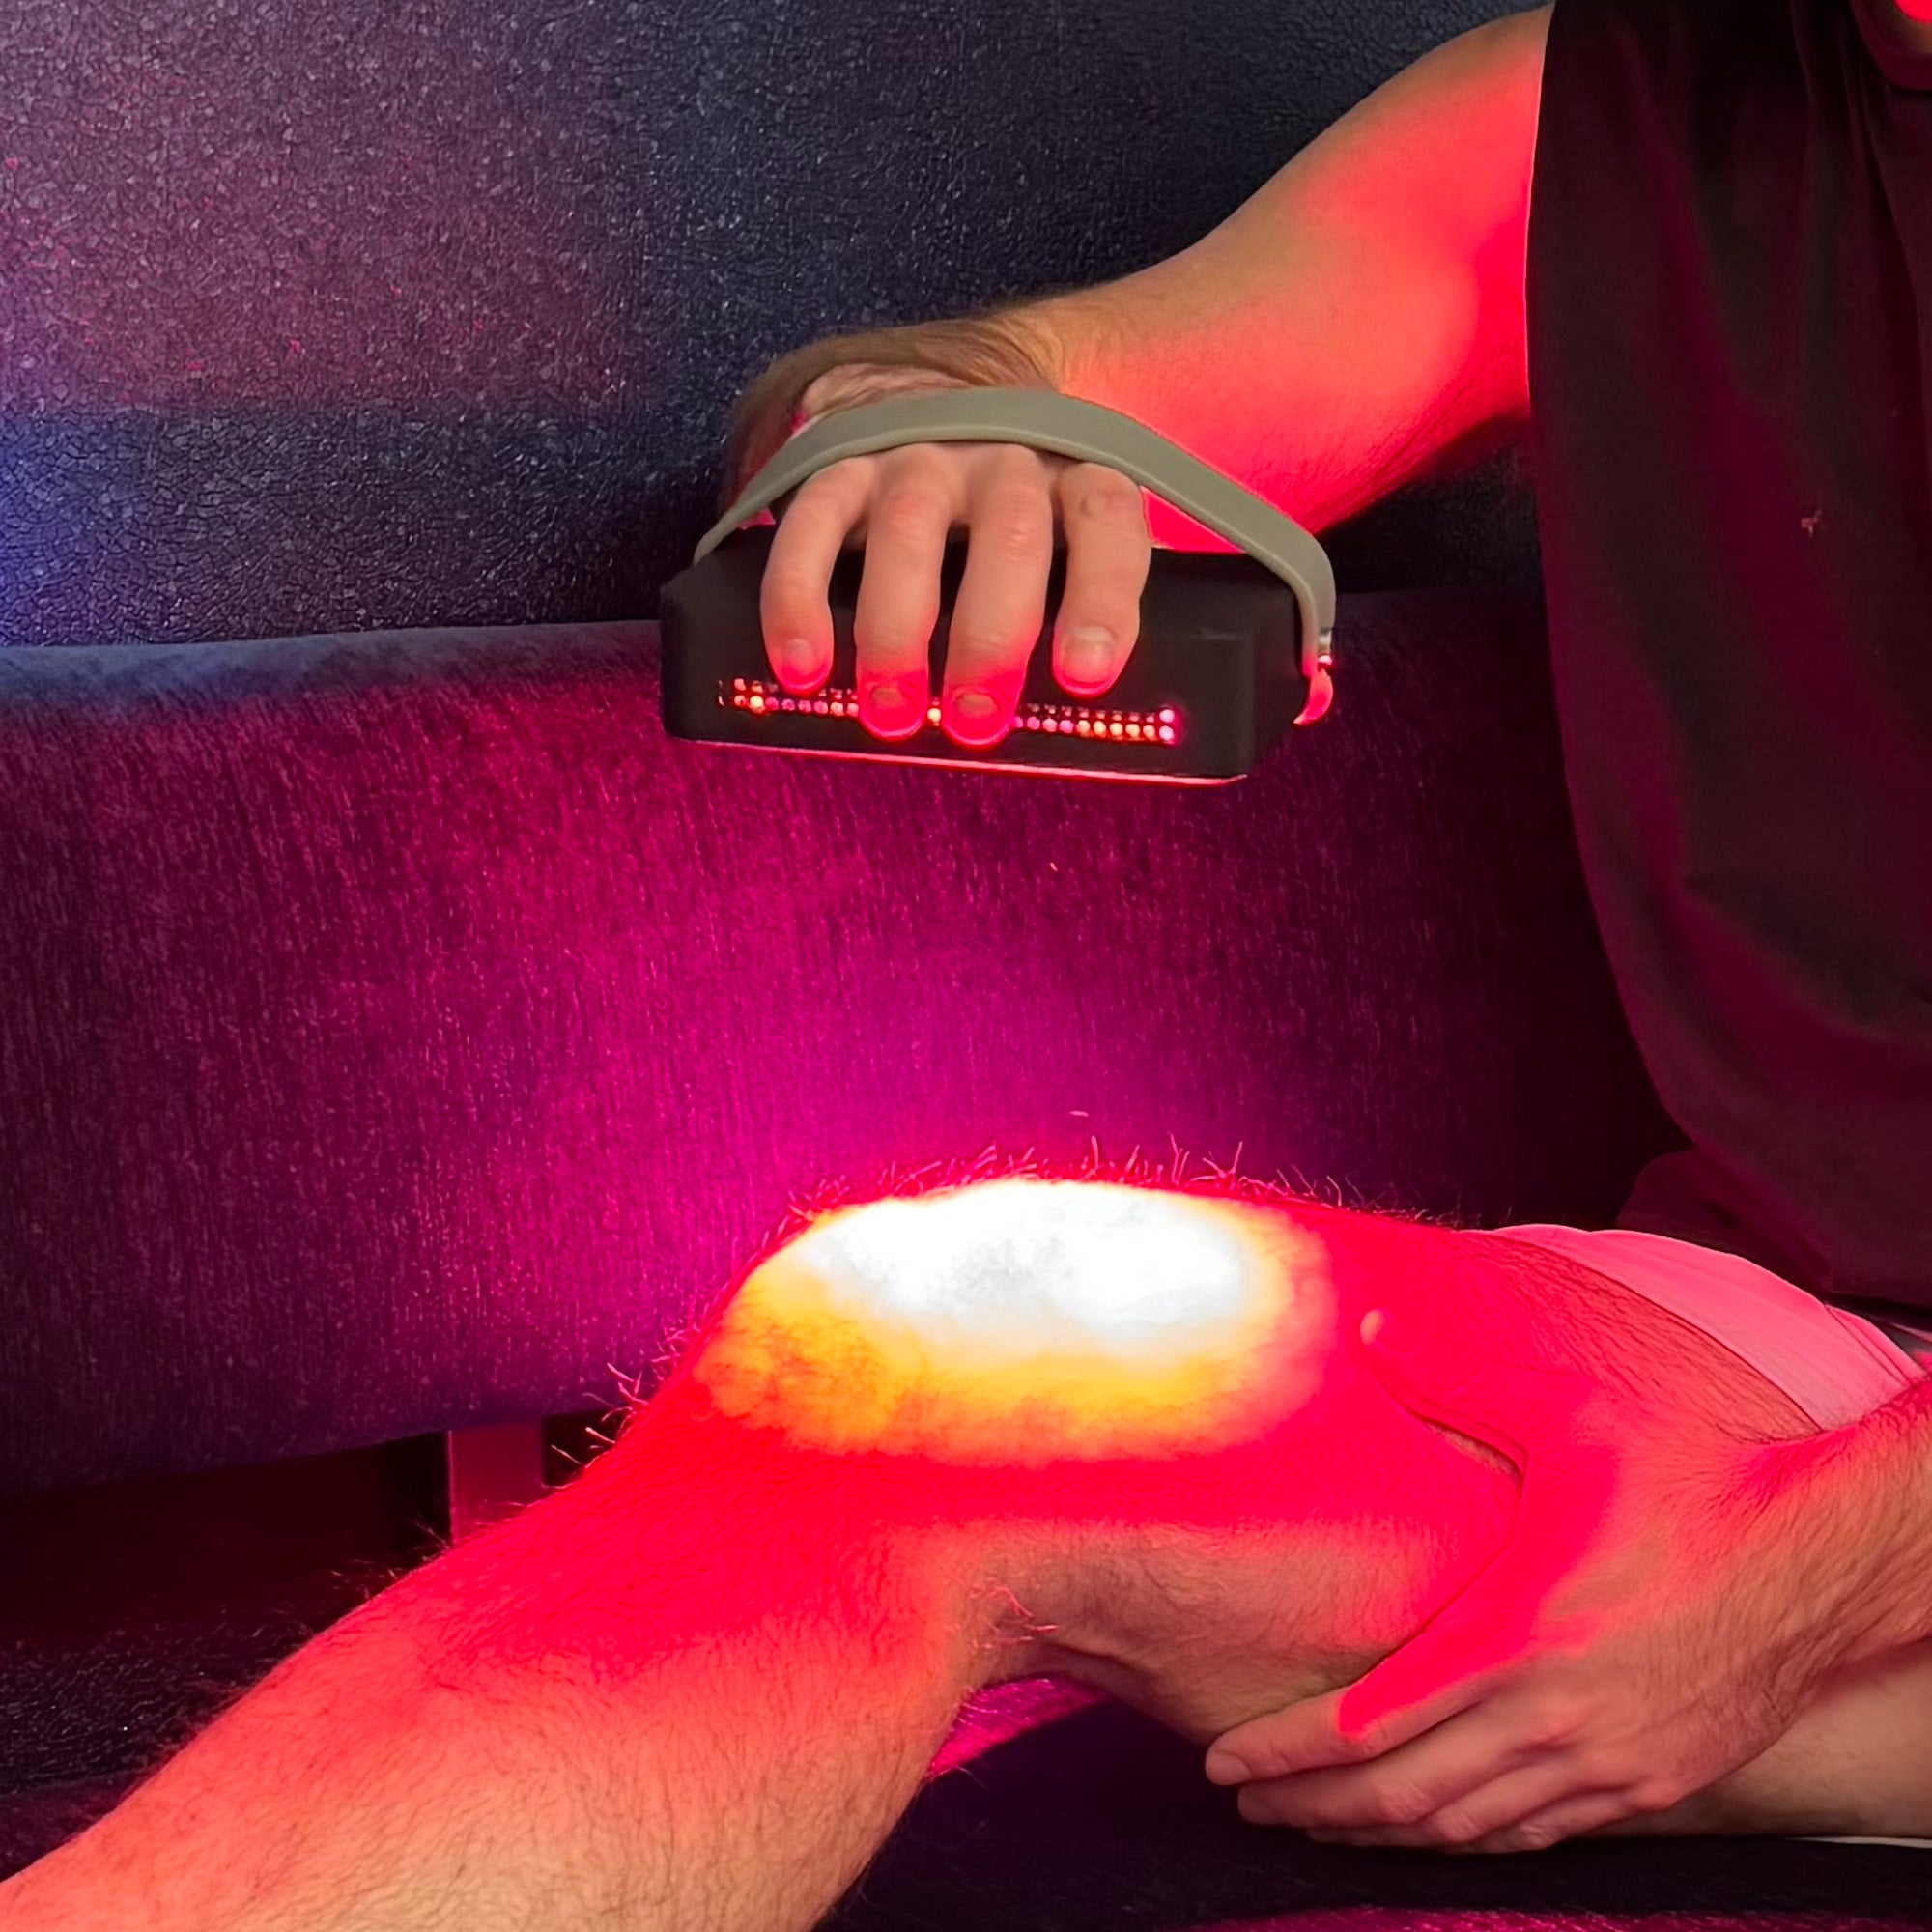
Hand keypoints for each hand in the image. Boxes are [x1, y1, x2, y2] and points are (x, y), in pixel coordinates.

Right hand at [758, 369, 1150, 747]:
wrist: (916, 397)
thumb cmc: (1005, 527)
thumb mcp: (1055, 554)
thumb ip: (1061, 619)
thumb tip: (1059, 729)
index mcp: (1074, 483)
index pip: (1108, 525)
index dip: (1102, 600)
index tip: (1082, 677)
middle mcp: (1002, 460)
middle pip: (1009, 534)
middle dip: (990, 636)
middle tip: (973, 721)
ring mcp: (916, 458)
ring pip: (909, 529)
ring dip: (896, 630)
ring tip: (889, 712)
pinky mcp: (838, 463)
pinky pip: (812, 525)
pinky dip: (799, 600)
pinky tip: (801, 668)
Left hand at [1203, 1310, 1868, 1853]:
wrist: (1817, 1560)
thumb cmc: (1690, 1479)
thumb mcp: (1571, 1415)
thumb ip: (1459, 1378)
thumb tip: (1374, 1324)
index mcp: (1517, 1637)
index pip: (1370, 1724)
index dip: (1288, 1752)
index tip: (1226, 1763)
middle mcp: (1552, 1719)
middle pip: (1402, 1795)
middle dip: (1312, 1807)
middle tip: (1247, 1805)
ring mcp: (1606, 1764)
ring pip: (1465, 1827)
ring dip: (1379, 1834)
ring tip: (1314, 1825)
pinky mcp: (1651, 1784)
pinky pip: (1536, 1832)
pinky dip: (1467, 1838)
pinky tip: (1429, 1828)